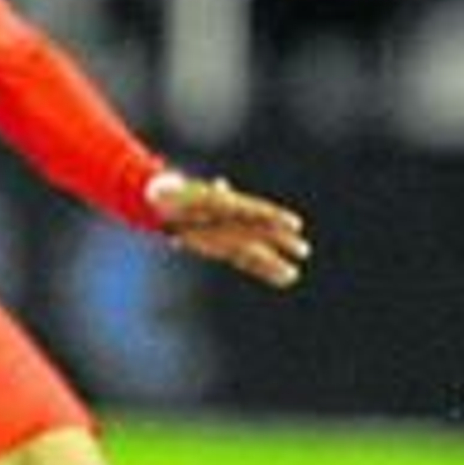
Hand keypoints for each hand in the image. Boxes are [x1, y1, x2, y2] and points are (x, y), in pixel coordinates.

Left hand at [147, 171, 310, 289]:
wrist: (160, 204)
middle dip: (281, 242)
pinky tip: (282, 277)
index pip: (255, 211)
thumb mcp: (176, 193)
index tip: (294, 224)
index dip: (274, 217)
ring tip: (292, 276)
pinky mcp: (223, 247)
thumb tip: (210, 187)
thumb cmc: (169, 195)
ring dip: (273, 265)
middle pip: (261, 232)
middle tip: (303, 250)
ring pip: (256, 252)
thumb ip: (187, 195)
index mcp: (224, 204)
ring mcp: (229, 234)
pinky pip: (246, 260)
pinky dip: (262, 269)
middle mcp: (231, 220)